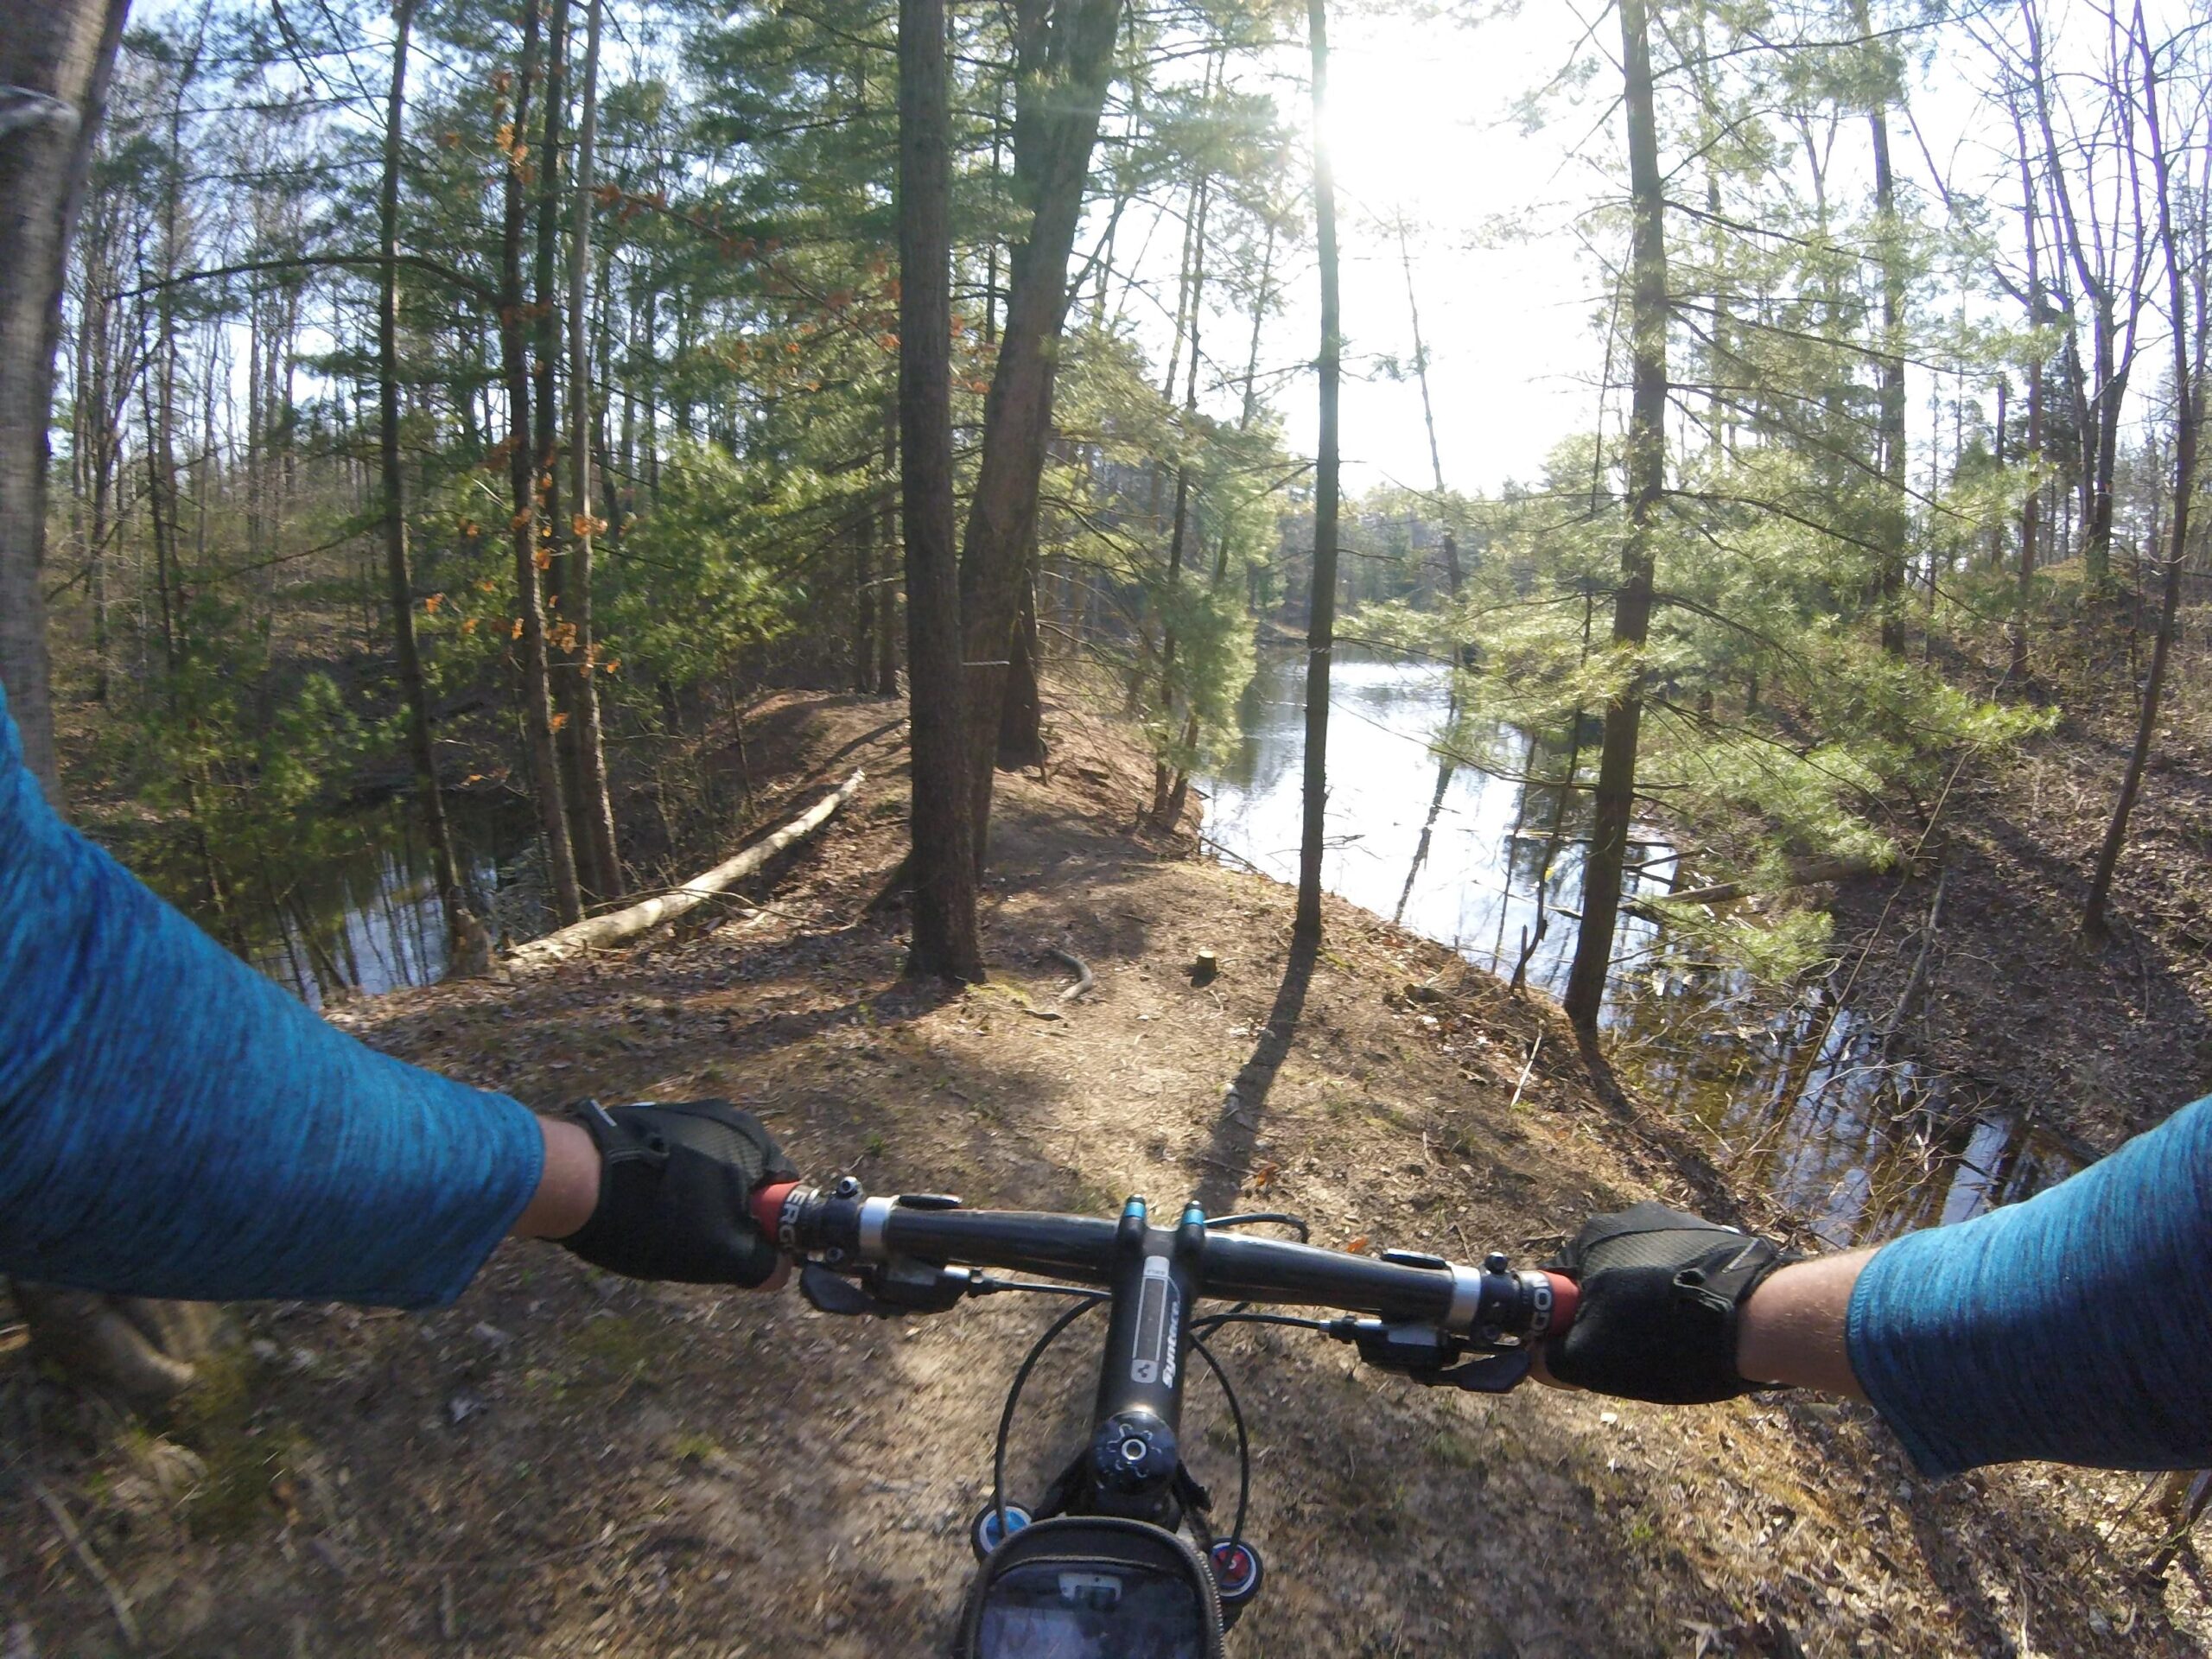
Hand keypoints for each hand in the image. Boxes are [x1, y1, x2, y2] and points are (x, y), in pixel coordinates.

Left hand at [555, 1100, 796, 1287]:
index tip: (741, 1251)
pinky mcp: (644, 1122)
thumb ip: (765, 1266)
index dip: (769, 1227)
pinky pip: (672, 1165)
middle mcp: (723, 1116)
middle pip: (744, 1181)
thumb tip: (780, 1270)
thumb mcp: (724, 1254)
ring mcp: (681, 1115)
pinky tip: (638, 1211)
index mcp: (753, 1139)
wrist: (575, 1180)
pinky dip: (664, 1189)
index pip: (783, 1190)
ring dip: (694, 1203)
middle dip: (728, 1217)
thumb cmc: (662, 1214)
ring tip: (660, 1230)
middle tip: (700, 1246)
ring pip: (706, 1175)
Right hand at [1538, 1201, 1796, 1403]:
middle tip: (1633, 1354)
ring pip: (1645, 1275)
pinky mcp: (1718, 1237)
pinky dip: (1684, 1299)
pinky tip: (1702, 1330)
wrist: (1764, 1320)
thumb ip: (1552, 1359)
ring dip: (1650, 1305)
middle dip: (1611, 1314)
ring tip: (1677, 1344)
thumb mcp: (1593, 1361)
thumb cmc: (1666, 1337)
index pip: (1560, 1285)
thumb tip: (1536, 1359)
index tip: (1590, 1352)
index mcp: (1592, 1237)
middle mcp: (1632, 1217)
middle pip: (1604, 1278)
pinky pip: (1683, 1272)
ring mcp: (1680, 1224)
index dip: (1569, 1324)